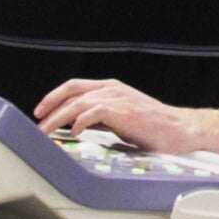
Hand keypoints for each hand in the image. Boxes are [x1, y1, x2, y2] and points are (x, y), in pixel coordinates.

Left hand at [34, 78, 200, 152]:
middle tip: (37, 122)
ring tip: (46, 132)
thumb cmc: (154, 127)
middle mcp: (112, 89)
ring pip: (77, 103)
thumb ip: (101, 117)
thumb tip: (76, 127)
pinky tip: (73, 132)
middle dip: (50, 106)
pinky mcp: (122, 111)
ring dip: (57, 118)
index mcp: (112, 88)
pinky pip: (92, 113)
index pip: (75, 86)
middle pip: (71, 91)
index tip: (41, 111)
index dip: (54, 97)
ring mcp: (117, 98)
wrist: (180, 129)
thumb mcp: (122, 117)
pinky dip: (78, 122)